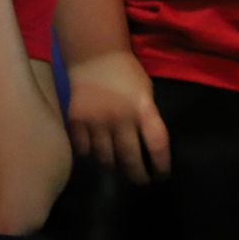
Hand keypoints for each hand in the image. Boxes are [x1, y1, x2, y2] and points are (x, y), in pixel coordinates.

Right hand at [66, 50, 170, 183]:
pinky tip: (97, 152)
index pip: (157, 144)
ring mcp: (96, 121)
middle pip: (130, 158)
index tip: (163, 175)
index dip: (162, 164)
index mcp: (143, 108)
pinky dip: (91, 154)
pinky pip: (84, 151)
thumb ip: (146, 118)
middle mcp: (120, 118)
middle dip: (138, 175)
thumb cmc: (127, 75)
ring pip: (105, 159)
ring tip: (120, 168)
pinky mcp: (76, 123)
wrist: (95, 58)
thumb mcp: (146, 93)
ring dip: (114, 167)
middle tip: (142, 181)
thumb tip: (147, 147)